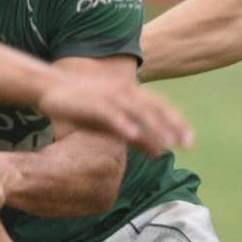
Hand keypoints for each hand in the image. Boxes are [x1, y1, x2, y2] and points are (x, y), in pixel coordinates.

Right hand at [36, 71, 191, 156]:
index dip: (177, 123)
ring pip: (136, 112)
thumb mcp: (115, 123)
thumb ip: (138, 136)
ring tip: (167, 143)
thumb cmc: (85, 106)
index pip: (161, 108)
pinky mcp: (92, 103)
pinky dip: (123, 123)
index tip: (190, 142)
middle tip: (186, 145)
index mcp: (132, 95)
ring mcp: (109, 97)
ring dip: (153, 126)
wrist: (51, 88)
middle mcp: (124, 93)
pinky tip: (133, 135)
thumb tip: (161, 152)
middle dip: (172, 126)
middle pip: (154, 109)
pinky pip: (111, 114)